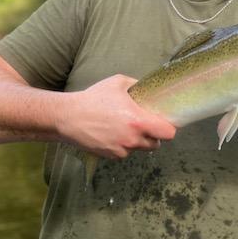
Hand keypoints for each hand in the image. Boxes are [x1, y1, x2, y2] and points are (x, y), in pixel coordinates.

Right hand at [58, 74, 175, 158]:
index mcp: (138, 121)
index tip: (164, 121)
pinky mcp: (112, 156)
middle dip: (153, 135)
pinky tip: (112, 133)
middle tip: (144, 124)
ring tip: (124, 126)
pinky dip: (123, 145)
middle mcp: (133, 139)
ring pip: (140, 148)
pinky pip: (125, 152)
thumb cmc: (93, 98)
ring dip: (138, 140)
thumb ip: (137, 85)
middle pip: (156, 143)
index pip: (169, 133)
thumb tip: (147, 87)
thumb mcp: (118, 83)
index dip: (169, 127)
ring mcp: (122, 150)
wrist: (68, 117)